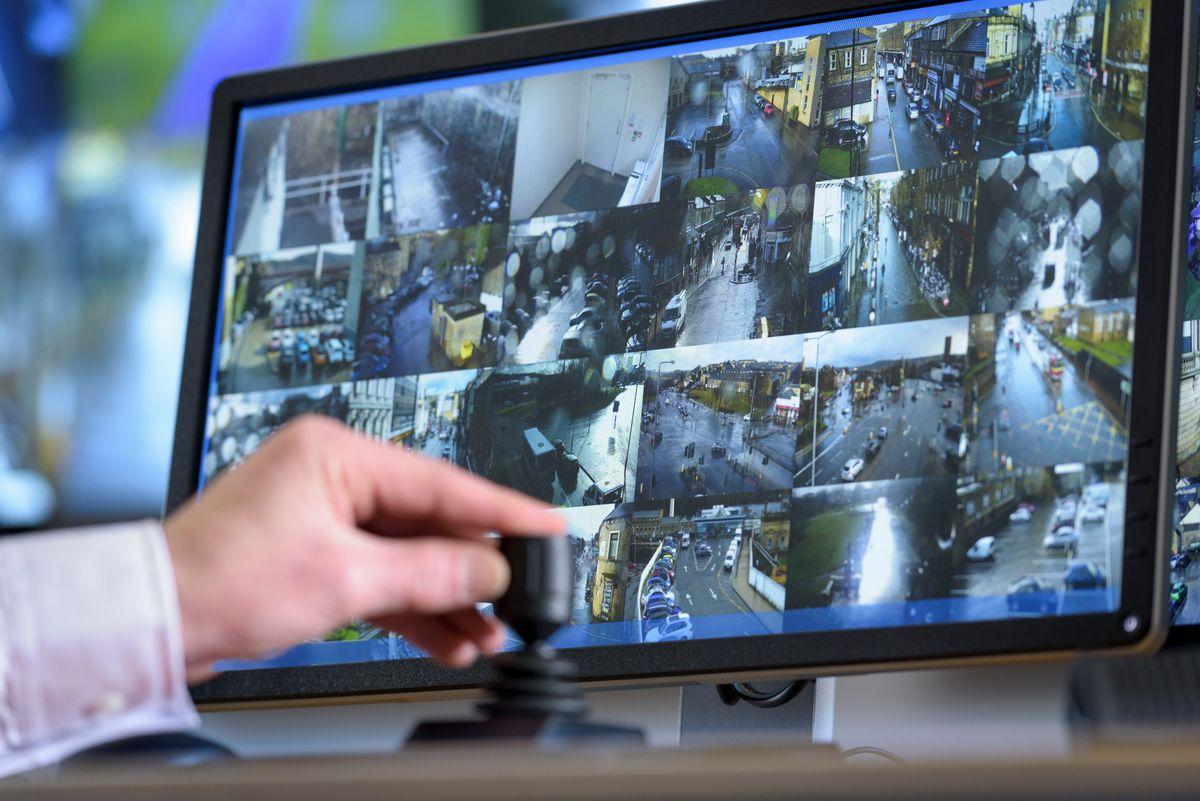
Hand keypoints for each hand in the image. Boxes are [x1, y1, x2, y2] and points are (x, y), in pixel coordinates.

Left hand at [164, 416, 564, 681]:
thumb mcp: (344, 578)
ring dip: (446, 597)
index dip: (501, 510)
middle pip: (428, 522)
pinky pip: (381, 576)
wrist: (153, 620)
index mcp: (335, 454)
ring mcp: (324, 515)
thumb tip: (490, 567)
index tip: (545, 525)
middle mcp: (332, 476)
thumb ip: (429, 571)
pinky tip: (448, 638)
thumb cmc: (219, 580)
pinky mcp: (316, 553)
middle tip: (519, 598)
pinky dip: (412, 607)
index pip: (440, 482)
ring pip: (408, 555)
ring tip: (488, 632)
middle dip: (472, 570)